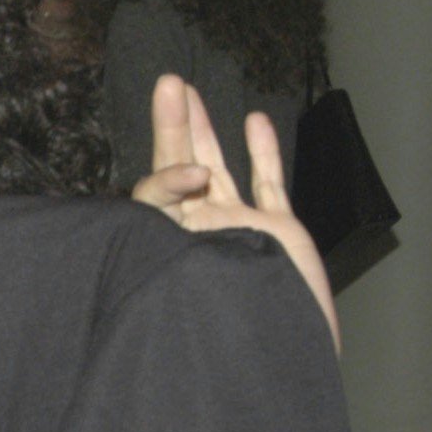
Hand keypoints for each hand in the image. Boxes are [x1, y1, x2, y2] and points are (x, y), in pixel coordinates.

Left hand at [131, 74, 337, 350]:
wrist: (273, 348)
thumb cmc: (221, 317)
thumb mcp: (185, 267)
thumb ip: (181, 223)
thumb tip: (191, 174)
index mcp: (165, 243)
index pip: (155, 190)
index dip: (169, 173)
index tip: (193, 176)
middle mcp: (197, 234)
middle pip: (178, 168)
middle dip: (174, 124)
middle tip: (169, 83)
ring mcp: (238, 231)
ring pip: (219, 170)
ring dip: (204, 130)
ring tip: (189, 91)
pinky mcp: (276, 233)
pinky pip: (267, 185)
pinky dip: (262, 153)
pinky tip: (255, 120)